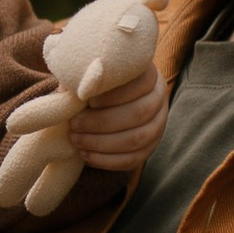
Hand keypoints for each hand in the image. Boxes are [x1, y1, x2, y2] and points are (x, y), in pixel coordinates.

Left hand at [67, 57, 167, 173]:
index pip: (140, 84)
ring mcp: (158, 125)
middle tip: (74, 124)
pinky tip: (85, 155)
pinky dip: (107, 161)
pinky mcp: (150, 147)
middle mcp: (159, 99)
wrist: (104, 100)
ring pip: (136, 139)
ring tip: (76, 140)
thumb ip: (87, 76)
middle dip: (101, 122)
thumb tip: (80, 88)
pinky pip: (132, 160)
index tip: (88, 100)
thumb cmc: (96, 82)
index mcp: (149, 74)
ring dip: (101, 143)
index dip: (114, 94)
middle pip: (138, 114)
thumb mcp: (91, 72)